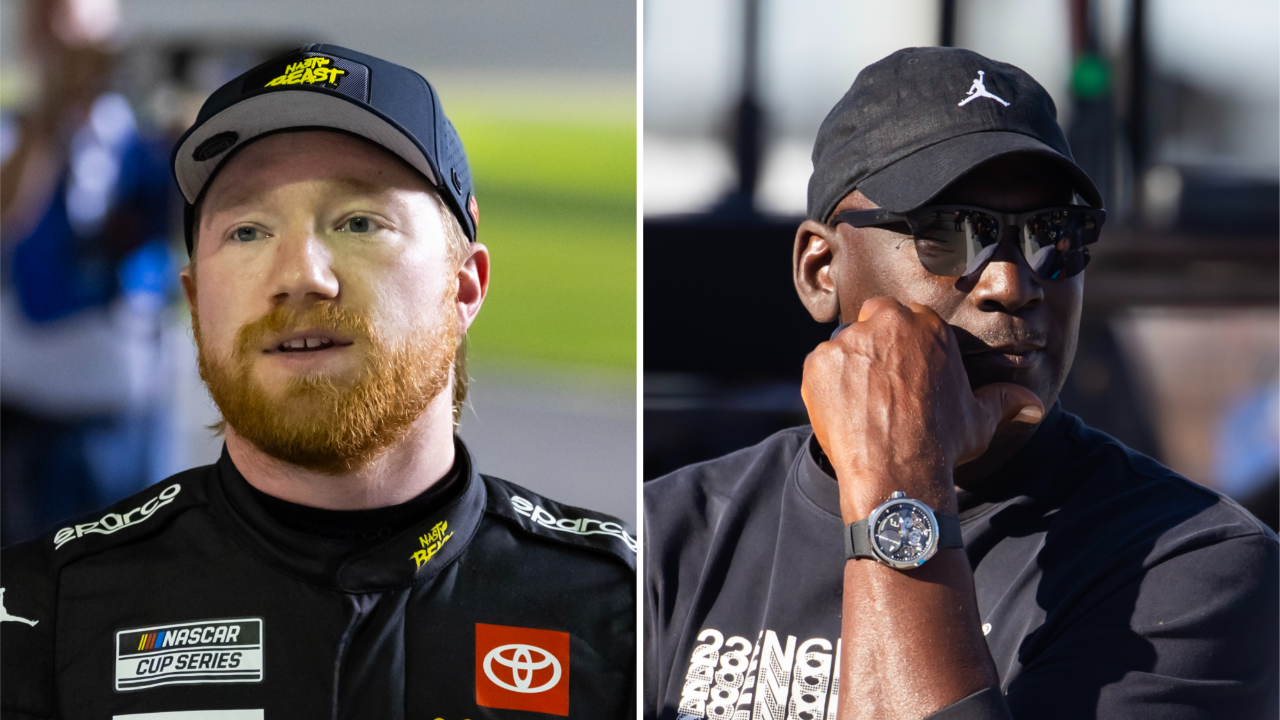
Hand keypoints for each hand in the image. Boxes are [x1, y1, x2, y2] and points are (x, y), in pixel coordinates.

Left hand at [800, 296, 1043, 521]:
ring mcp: (848, 340)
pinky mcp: (818, 362)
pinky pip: (819, 367)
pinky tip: (843, 412)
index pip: (910, 317)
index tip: (905, 372)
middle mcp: (887, 323)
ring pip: (844, 343)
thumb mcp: (979, 420)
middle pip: (874, 319)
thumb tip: (1035, 406)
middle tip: (879, 382)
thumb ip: (1003, 401)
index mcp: (927, 325)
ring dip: (849, 365)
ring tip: (861, 404)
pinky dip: (826, 385)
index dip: (906, 345)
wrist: (898, 472)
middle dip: (876, 342)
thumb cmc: (943, 444)